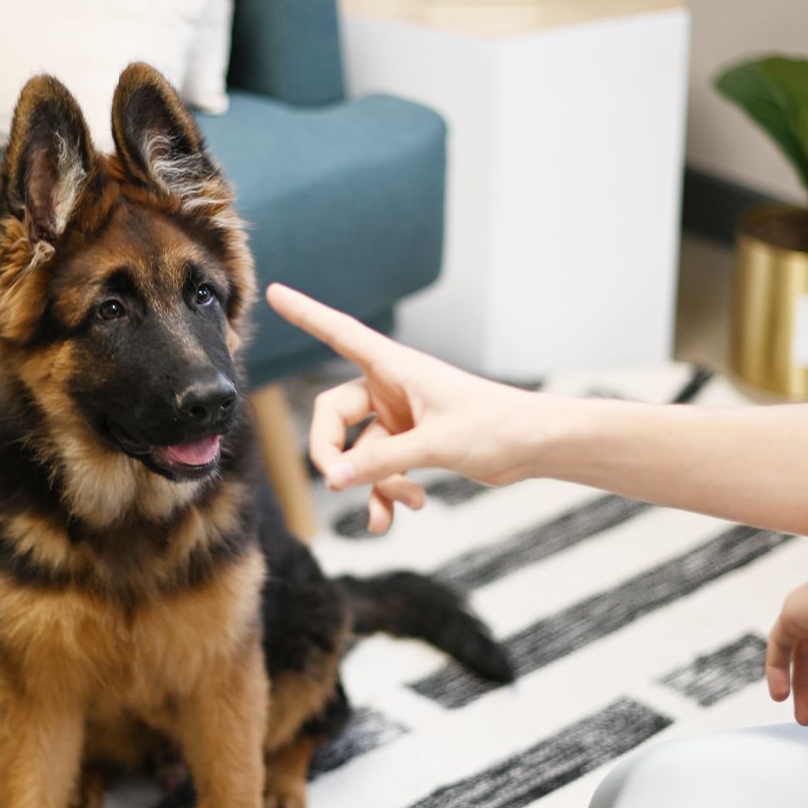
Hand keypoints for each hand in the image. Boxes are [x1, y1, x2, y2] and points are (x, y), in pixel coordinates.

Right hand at [266, 284, 535, 532]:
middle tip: (340, 482)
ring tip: (404, 504)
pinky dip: (385, 493)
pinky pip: (380, 470)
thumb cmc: (495, 426)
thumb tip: (331, 480)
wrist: (535, 445)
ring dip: (373, 484)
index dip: (305, 313)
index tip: (273, 292)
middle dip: (334, 454)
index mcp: (394, 367)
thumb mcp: (433, 444)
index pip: (338, 332)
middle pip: (332, 416)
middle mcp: (391, 388)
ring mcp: (399, 418)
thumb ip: (379, 463)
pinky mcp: (411, 444)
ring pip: (359, 453)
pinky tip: (397, 515)